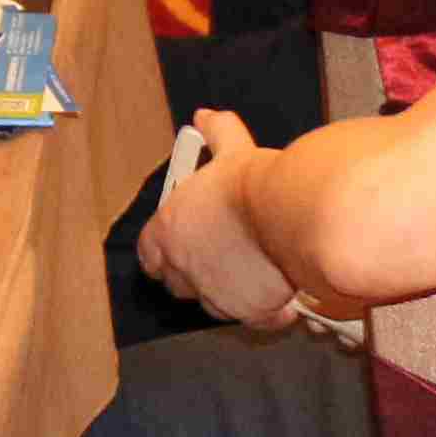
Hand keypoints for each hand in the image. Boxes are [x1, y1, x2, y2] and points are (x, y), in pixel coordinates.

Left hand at [139, 114, 300, 326]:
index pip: (148, 253)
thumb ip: (216, 134)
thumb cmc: (253, 181)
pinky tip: (283, 302)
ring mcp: (214, 293)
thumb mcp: (232, 149)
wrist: (287, 213)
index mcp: (169, 230)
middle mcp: (184, 267)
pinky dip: (268, 313)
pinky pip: (253, 319)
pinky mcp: (247, 312)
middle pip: (176, 283)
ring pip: (212, 304)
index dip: (161, 252)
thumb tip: (205, 116)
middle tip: (219, 258)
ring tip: (251, 275)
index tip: (172, 249)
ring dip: (228, 292)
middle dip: (193, 274)